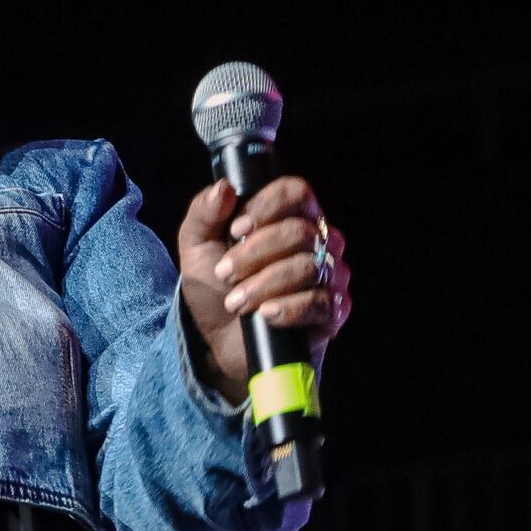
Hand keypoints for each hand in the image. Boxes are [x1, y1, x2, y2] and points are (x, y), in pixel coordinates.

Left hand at [175, 173, 348, 389]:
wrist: (220, 342)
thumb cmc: (215, 289)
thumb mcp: (197, 248)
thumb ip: (205, 213)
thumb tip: (224, 188)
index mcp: (290, 217)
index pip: (296, 192)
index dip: (267, 207)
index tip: (236, 230)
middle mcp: (318, 242)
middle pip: (300, 232)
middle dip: (255, 254)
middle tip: (224, 274)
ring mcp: (330, 276)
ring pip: (309, 267)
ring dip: (265, 284)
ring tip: (236, 302)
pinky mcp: (333, 312)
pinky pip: (321, 303)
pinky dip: (289, 309)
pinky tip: (265, 315)